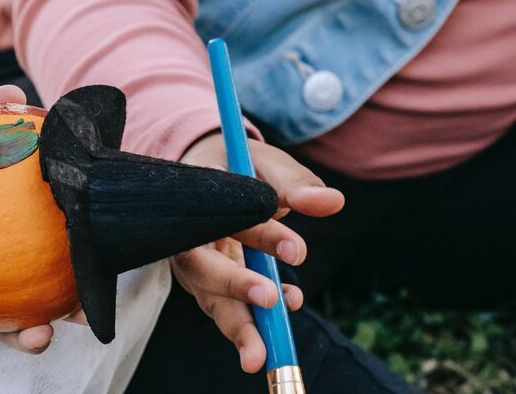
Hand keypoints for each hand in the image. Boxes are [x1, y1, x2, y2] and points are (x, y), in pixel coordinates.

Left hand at [0, 85, 81, 354]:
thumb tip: (16, 92)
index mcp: (16, 238)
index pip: (61, 250)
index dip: (88, 260)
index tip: (104, 261)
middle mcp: (3, 275)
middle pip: (50, 298)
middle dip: (72, 312)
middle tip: (82, 311)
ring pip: (11, 328)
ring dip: (28, 338)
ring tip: (36, 335)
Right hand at [170, 133, 344, 372]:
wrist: (215, 174)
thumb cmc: (238, 167)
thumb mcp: (265, 164)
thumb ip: (295, 183)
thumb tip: (332, 202)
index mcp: (195, 202)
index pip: (217, 223)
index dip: (255, 239)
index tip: (295, 249)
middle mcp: (189, 240)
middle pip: (202, 272)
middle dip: (234, 293)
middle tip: (269, 303)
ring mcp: (199, 267)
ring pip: (212, 301)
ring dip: (239, 328)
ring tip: (261, 357)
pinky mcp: (214, 285)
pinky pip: (231, 306)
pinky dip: (259, 316)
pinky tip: (290, 304)